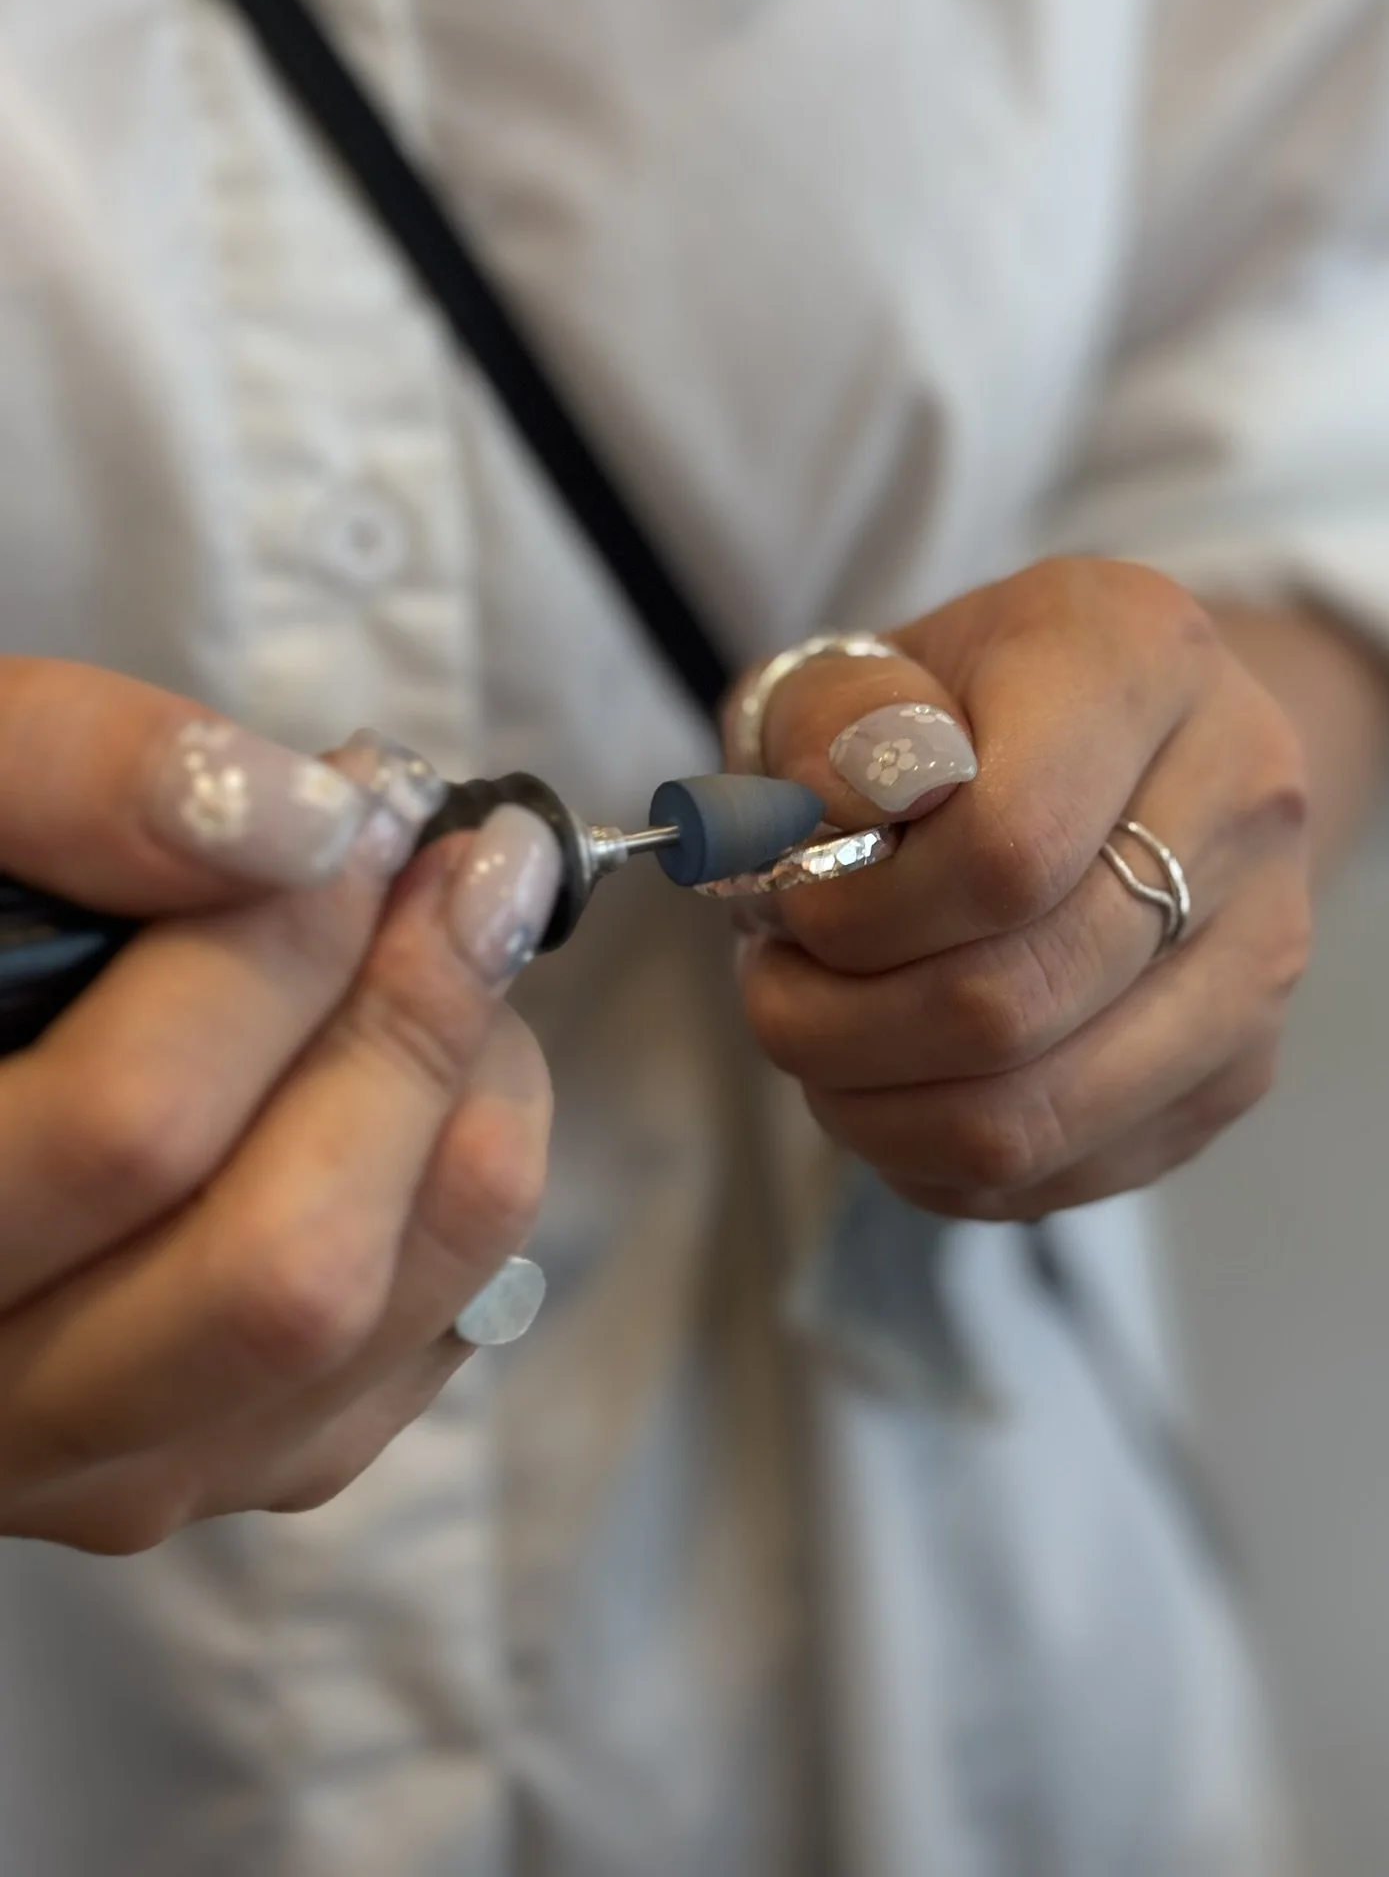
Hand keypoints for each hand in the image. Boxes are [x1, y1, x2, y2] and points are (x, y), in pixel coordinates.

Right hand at [0, 659, 557, 1551]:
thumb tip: (308, 823)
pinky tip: (433, 1061)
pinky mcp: (206, 1461)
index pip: (137, 1129)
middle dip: (413, 1031)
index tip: (379, 804)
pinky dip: (461, 1189)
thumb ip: (59, 777)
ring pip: (364, 1331)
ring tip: (464, 946)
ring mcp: (102, 1464)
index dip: (292, 947)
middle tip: (474, 867)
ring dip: (466, 1108)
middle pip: (288, 1270)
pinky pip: (405, 1358)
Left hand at [726, 560, 1314, 1219]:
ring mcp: (1260, 950)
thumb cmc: (962, 711)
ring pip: (1030, 1116)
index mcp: (1143, 657)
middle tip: (777, 983)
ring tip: (820, 1036)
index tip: (796, 901)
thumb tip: (834, 808)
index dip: (863, 912)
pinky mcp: (1237, 1070)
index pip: (1003, 850)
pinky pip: (1053, 1173)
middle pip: (1010, 1001)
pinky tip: (891, 1079)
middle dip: (841, 1023)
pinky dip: (929, 1154)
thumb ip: (827, 722)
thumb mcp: (859, 667)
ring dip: (872, 1106)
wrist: (1117, 749)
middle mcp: (1242, 800)